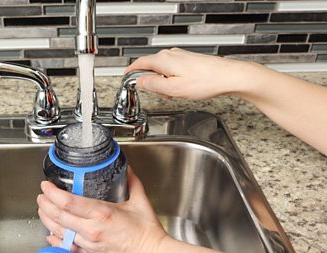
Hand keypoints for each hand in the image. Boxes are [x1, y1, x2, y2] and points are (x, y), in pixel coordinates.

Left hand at [37, 166, 167, 252]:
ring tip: (42, 209)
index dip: (52, 192)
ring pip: (59, 232)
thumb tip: (127, 168)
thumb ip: (131, 182)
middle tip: (41, 195)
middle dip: (45, 204)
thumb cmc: (148, 234)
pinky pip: (67, 247)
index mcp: (102, 214)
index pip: (68, 202)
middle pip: (58, 216)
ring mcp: (89, 244)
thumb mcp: (140, 202)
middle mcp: (92, 230)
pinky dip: (55, 240)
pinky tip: (51, 234)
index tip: (46, 185)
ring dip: (47, 219)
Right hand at [125, 48, 265, 99]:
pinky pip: (172, 71)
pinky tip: (183, 90)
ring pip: (162, 71)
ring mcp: (179, 57)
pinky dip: (172, 81)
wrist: (229, 77)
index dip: (130, 72)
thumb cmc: (205, 81)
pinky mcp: (188, 61)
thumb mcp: (173, 89)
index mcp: (163, 60)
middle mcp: (170, 55)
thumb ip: (153, 85)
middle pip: (150, 68)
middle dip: (152, 83)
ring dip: (164, 84)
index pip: (139, 64)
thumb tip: (140, 82)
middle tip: (162, 95)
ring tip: (176, 94)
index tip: (126, 78)